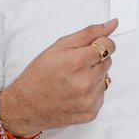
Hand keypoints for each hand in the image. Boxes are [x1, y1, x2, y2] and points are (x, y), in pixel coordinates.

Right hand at [0, 21, 117, 136]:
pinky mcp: (90, 113)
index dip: (99, 44)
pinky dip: (91, 93)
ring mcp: (88, 100)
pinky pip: (101, 96)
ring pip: (106, 79)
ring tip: (74, 81)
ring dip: (94, 77)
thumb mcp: (58, 47)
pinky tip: (75, 93)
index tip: (90, 48)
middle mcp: (85, 83)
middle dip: (94, 61)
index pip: (108, 45)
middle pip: (107, 62)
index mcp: (77, 62)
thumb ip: (88, 34)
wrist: (25, 106)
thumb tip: (112, 24)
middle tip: (74, 66)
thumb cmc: (38, 75)